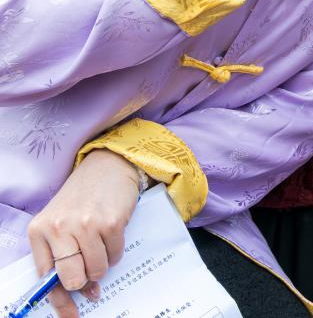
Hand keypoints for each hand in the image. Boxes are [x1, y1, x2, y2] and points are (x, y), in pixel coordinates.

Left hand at [27, 150, 140, 317]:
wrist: (107, 167)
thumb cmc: (82, 199)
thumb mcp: (60, 223)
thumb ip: (61, 255)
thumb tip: (80, 291)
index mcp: (40, 230)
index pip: (45, 277)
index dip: (60, 300)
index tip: (70, 315)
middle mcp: (59, 228)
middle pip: (72, 278)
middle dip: (84, 280)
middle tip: (90, 270)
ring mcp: (85, 225)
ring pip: (96, 270)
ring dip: (102, 265)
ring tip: (101, 246)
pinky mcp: (110, 223)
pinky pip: (115, 256)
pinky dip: (115, 252)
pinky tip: (111, 236)